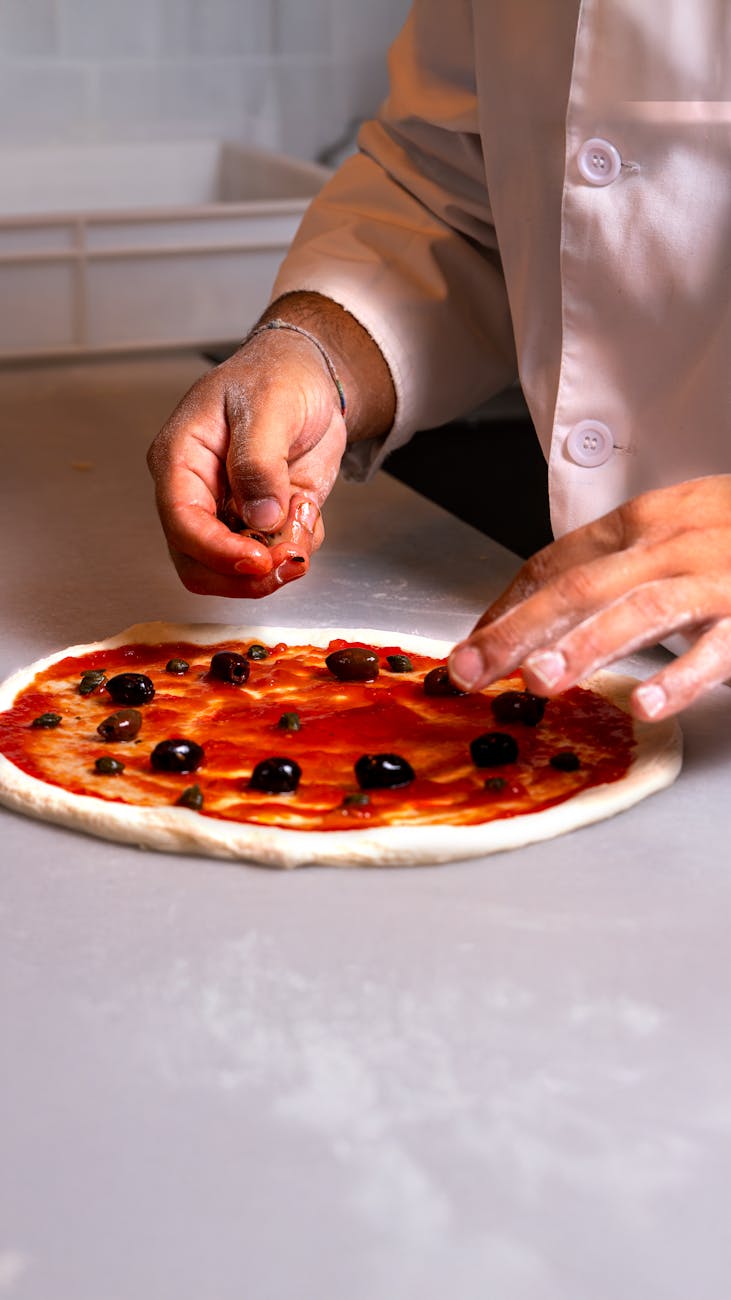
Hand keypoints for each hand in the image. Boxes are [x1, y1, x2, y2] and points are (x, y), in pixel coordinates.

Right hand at [147, 327, 346, 596]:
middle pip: (198, 563)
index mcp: (181, 458)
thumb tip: (261, 515)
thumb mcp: (270, 404)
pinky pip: (274, 558)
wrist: (310, 379)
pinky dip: (297, 545)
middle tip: (289, 563)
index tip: (257, 560)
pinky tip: (308, 508)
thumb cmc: (277, 376)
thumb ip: (260, 461)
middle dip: (245, 574)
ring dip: (275, 564)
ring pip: (234, 571)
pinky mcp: (260, 524)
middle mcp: (197, 493)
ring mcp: (228, 512)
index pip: (182, 520)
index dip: (216, 551)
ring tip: (306, 521)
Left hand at [448, 476, 730, 720]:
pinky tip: (645, 702)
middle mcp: (673, 543)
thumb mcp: (675, 532)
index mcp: (646, 522)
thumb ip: (616, 566)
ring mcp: (716, 577)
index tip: (470, 645)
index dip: (507, 604)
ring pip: (639, 610)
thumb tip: (543, 612)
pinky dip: (680, 675)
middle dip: (518, 630)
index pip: (557, 561)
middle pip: (580, 585)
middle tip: (471, 670)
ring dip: (585, 646)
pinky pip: (716, 647)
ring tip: (539, 681)